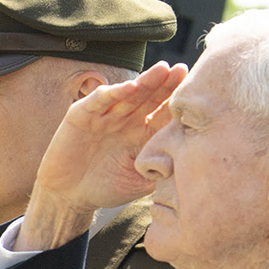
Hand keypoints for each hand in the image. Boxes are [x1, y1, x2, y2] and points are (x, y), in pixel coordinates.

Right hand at [18, 63, 185, 250]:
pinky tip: (129, 87)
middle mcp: (126, 120)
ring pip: (128, 94)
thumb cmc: (107, 189)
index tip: (199, 91)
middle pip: (149, 97)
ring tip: (162, 70)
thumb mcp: (141, 182)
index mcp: (143, 133)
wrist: (69, 198)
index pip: (164, 113)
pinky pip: (99, 101)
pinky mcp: (81, 115)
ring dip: (145, 82)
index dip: (178, 102)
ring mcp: (104, 116)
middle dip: (166, 83)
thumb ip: (163, 170)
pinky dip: (113, 93)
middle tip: (182, 70)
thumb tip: (193, 164)